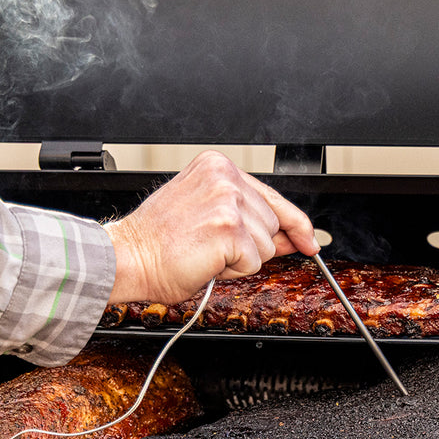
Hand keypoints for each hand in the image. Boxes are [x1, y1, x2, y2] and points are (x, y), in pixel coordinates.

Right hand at [104, 150, 318, 303]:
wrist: (128, 257)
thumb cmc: (157, 242)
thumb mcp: (205, 216)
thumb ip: (248, 220)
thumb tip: (291, 237)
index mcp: (217, 167)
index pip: (272, 196)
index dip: (294, 223)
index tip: (310, 239)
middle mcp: (225, 177)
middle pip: (272, 226)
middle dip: (248, 247)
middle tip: (208, 247)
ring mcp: (229, 202)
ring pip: (265, 247)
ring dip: (237, 260)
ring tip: (202, 252)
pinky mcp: (229, 229)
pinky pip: (252, 263)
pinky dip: (231, 271)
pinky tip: (204, 260)